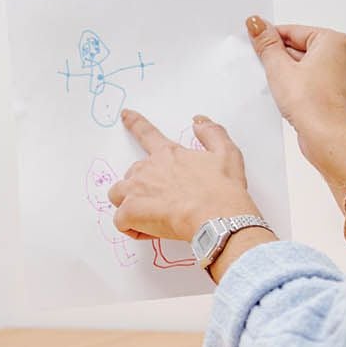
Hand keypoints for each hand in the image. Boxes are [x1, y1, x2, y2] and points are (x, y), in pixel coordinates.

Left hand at [108, 110, 261, 242]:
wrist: (218, 217)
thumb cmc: (223, 190)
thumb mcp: (227, 153)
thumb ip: (212, 133)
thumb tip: (198, 121)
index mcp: (168, 154)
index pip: (147, 133)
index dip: (135, 123)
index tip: (125, 114)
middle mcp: (148, 168)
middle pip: (132, 173)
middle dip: (142, 187)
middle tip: (165, 202)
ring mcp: (136, 190)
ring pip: (118, 195)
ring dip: (128, 204)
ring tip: (149, 216)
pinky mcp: (131, 212)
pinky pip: (121, 221)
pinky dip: (132, 228)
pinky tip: (151, 231)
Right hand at [247, 17, 345, 209]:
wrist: (328, 138)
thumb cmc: (310, 103)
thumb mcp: (279, 68)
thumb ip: (267, 43)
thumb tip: (258, 24)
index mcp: (334, 42)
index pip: (294, 32)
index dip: (272, 39)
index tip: (258, 44)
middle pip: (306, 50)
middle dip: (286, 60)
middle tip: (269, 72)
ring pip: (316, 70)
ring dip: (298, 76)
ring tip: (285, 91)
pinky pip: (326, 89)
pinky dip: (312, 92)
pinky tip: (300, 102)